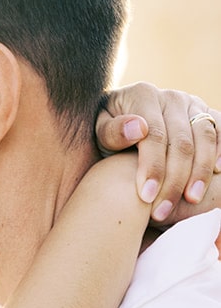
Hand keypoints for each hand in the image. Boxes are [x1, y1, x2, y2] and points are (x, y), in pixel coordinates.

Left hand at [96, 83, 220, 223]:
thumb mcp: (98, 131)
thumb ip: (112, 132)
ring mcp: (191, 104)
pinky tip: (218, 173)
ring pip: (205, 136)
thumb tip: (138, 129)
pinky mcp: (205, 114)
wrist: (121, 124)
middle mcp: (171, 97)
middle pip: (181, 141)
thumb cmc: (108, 134)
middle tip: (162, 212)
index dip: (152, 167)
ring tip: (192, 200)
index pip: (153, 134)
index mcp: (143, 95)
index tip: (146, 197)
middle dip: (174, 179)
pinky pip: (220, 130)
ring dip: (201, 171)